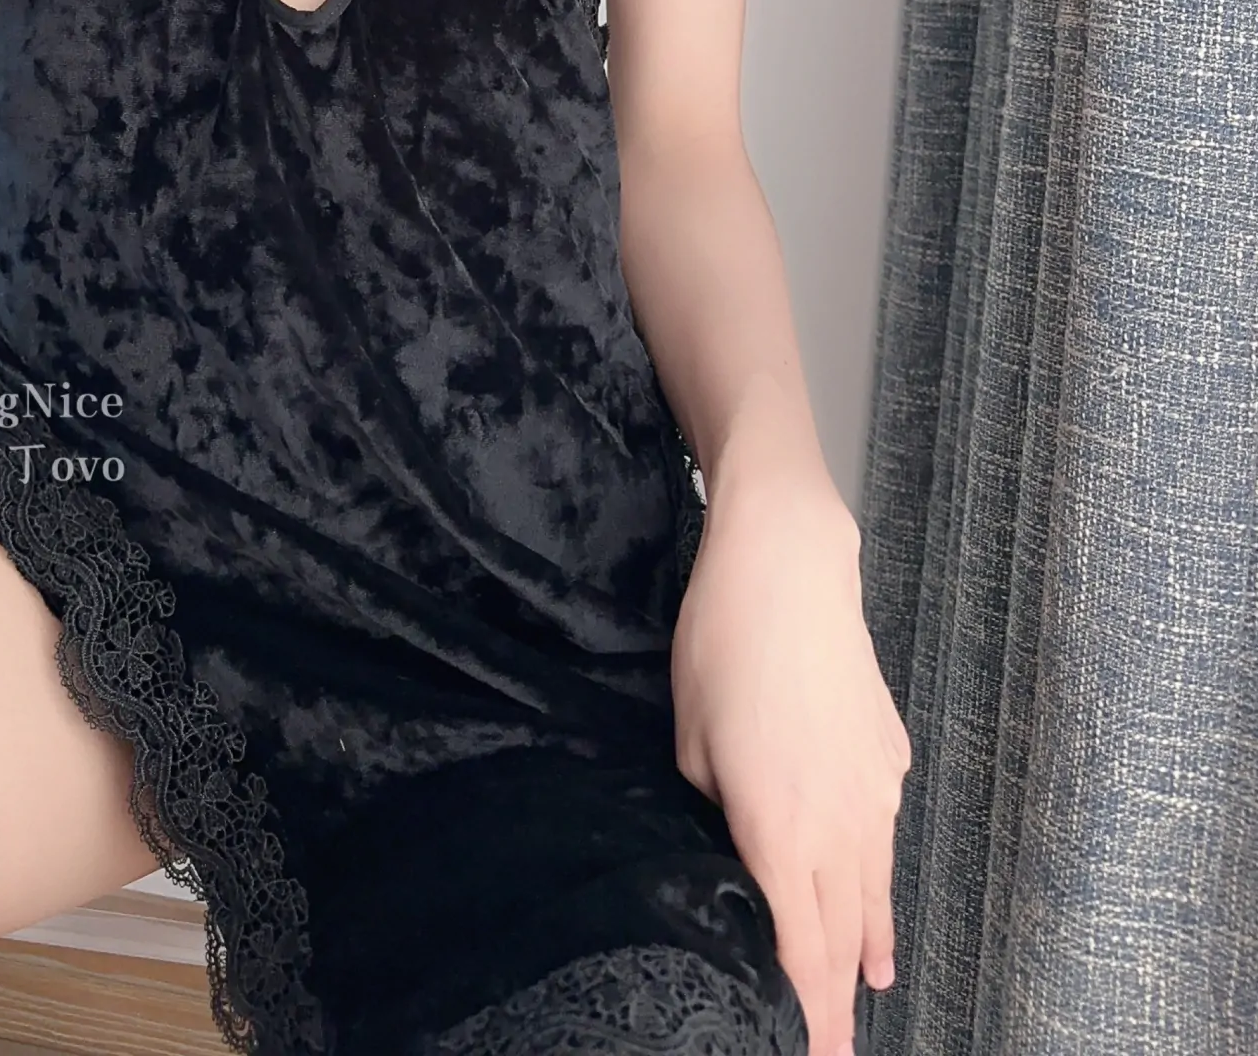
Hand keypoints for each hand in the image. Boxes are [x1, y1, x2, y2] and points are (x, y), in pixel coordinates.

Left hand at [668, 477, 910, 1055]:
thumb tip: (735, 838)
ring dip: (868, 937)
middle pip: (844, 932)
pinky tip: (872, 877)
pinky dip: (877, 868)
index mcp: (780, 833)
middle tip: (837, 1043)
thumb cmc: (722, 647)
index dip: (807, 1011)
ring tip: (872, 979)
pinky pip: (881, 830)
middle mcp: (840, 824)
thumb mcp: (690, 741)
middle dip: (838, 995)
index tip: (813, 1051)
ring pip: (873, 885)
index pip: (800, 951)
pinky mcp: (887, 752)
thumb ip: (714, 807)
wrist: (790, 570)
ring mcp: (873, 789)